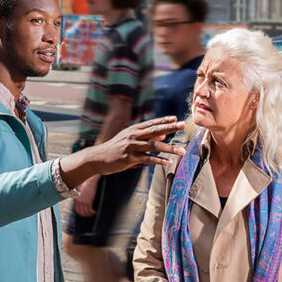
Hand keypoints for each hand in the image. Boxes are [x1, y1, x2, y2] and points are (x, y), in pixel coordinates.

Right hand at [57, 116, 185, 188]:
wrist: (98, 158)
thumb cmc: (116, 149)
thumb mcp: (130, 139)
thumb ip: (146, 136)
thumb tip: (163, 134)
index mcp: (134, 130)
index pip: (152, 123)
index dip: (165, 120)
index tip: (177, 119)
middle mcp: (133, 136)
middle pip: (155, 130)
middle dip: (170, 128)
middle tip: (183, 125)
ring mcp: (131, 147)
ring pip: (154, 146)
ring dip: (169, 148)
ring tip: (182, 151)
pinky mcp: (129, 158)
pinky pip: (147, 159)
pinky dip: (159, 160)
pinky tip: (168, 162)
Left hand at [73, 174, 98, 216]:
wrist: (89, 181)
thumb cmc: (86, 184)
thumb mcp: (80, 191)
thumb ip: (79, 197)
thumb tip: (81, 201)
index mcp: (76, 199)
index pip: (77, 210)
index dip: (80, 213)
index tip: (84, 213)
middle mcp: (79, 202)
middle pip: (81, 212)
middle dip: (85, 215)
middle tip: (89, 214)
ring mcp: (83, 202)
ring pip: (86, 212)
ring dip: (90, 214)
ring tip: (93, 213)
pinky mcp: (88, 202)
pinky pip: (90, 210)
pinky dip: (93, 212)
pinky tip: (95, 212)